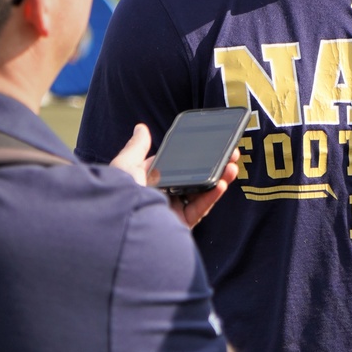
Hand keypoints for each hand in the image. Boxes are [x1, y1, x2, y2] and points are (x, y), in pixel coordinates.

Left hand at [110, 124, 238, 228]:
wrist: (124, 223)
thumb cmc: (120, 194)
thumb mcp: (126, 165)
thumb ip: (137, 147)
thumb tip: (141, 127)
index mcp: (151, 179)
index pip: (178, 164)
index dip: (196, 154)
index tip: (213, 143)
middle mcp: (164, 194)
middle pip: (194, 177)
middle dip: (214, 165)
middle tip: (231, 153)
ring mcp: (174, 209)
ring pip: (201, 192)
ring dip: (219, 179)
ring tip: (232, 166)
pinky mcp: (182, 224)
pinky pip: (200, 209)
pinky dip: (212, 196)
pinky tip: (222, 184)